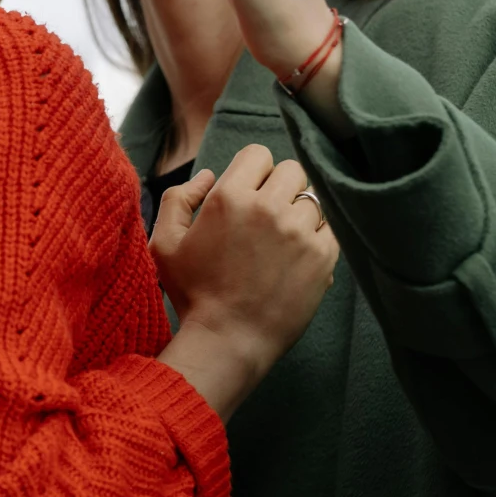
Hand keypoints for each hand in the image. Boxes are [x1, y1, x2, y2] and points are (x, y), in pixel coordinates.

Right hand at [148, 143, 338, 419]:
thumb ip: (178, 198)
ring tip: (284, 239)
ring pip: (314, 198)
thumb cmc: (193, 295)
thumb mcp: (165, 244)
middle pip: (292, 170)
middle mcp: (268, 208)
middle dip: (280, 187)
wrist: (228, 341)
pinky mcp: (323, 256)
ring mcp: (299, 232)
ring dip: (300, 212)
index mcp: (229, 198)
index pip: (258, 154)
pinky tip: (299, 255)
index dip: (253, 171)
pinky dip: (318, 236)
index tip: (249, 194)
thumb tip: (208, 175)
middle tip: (268, 215)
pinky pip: (331, 227)